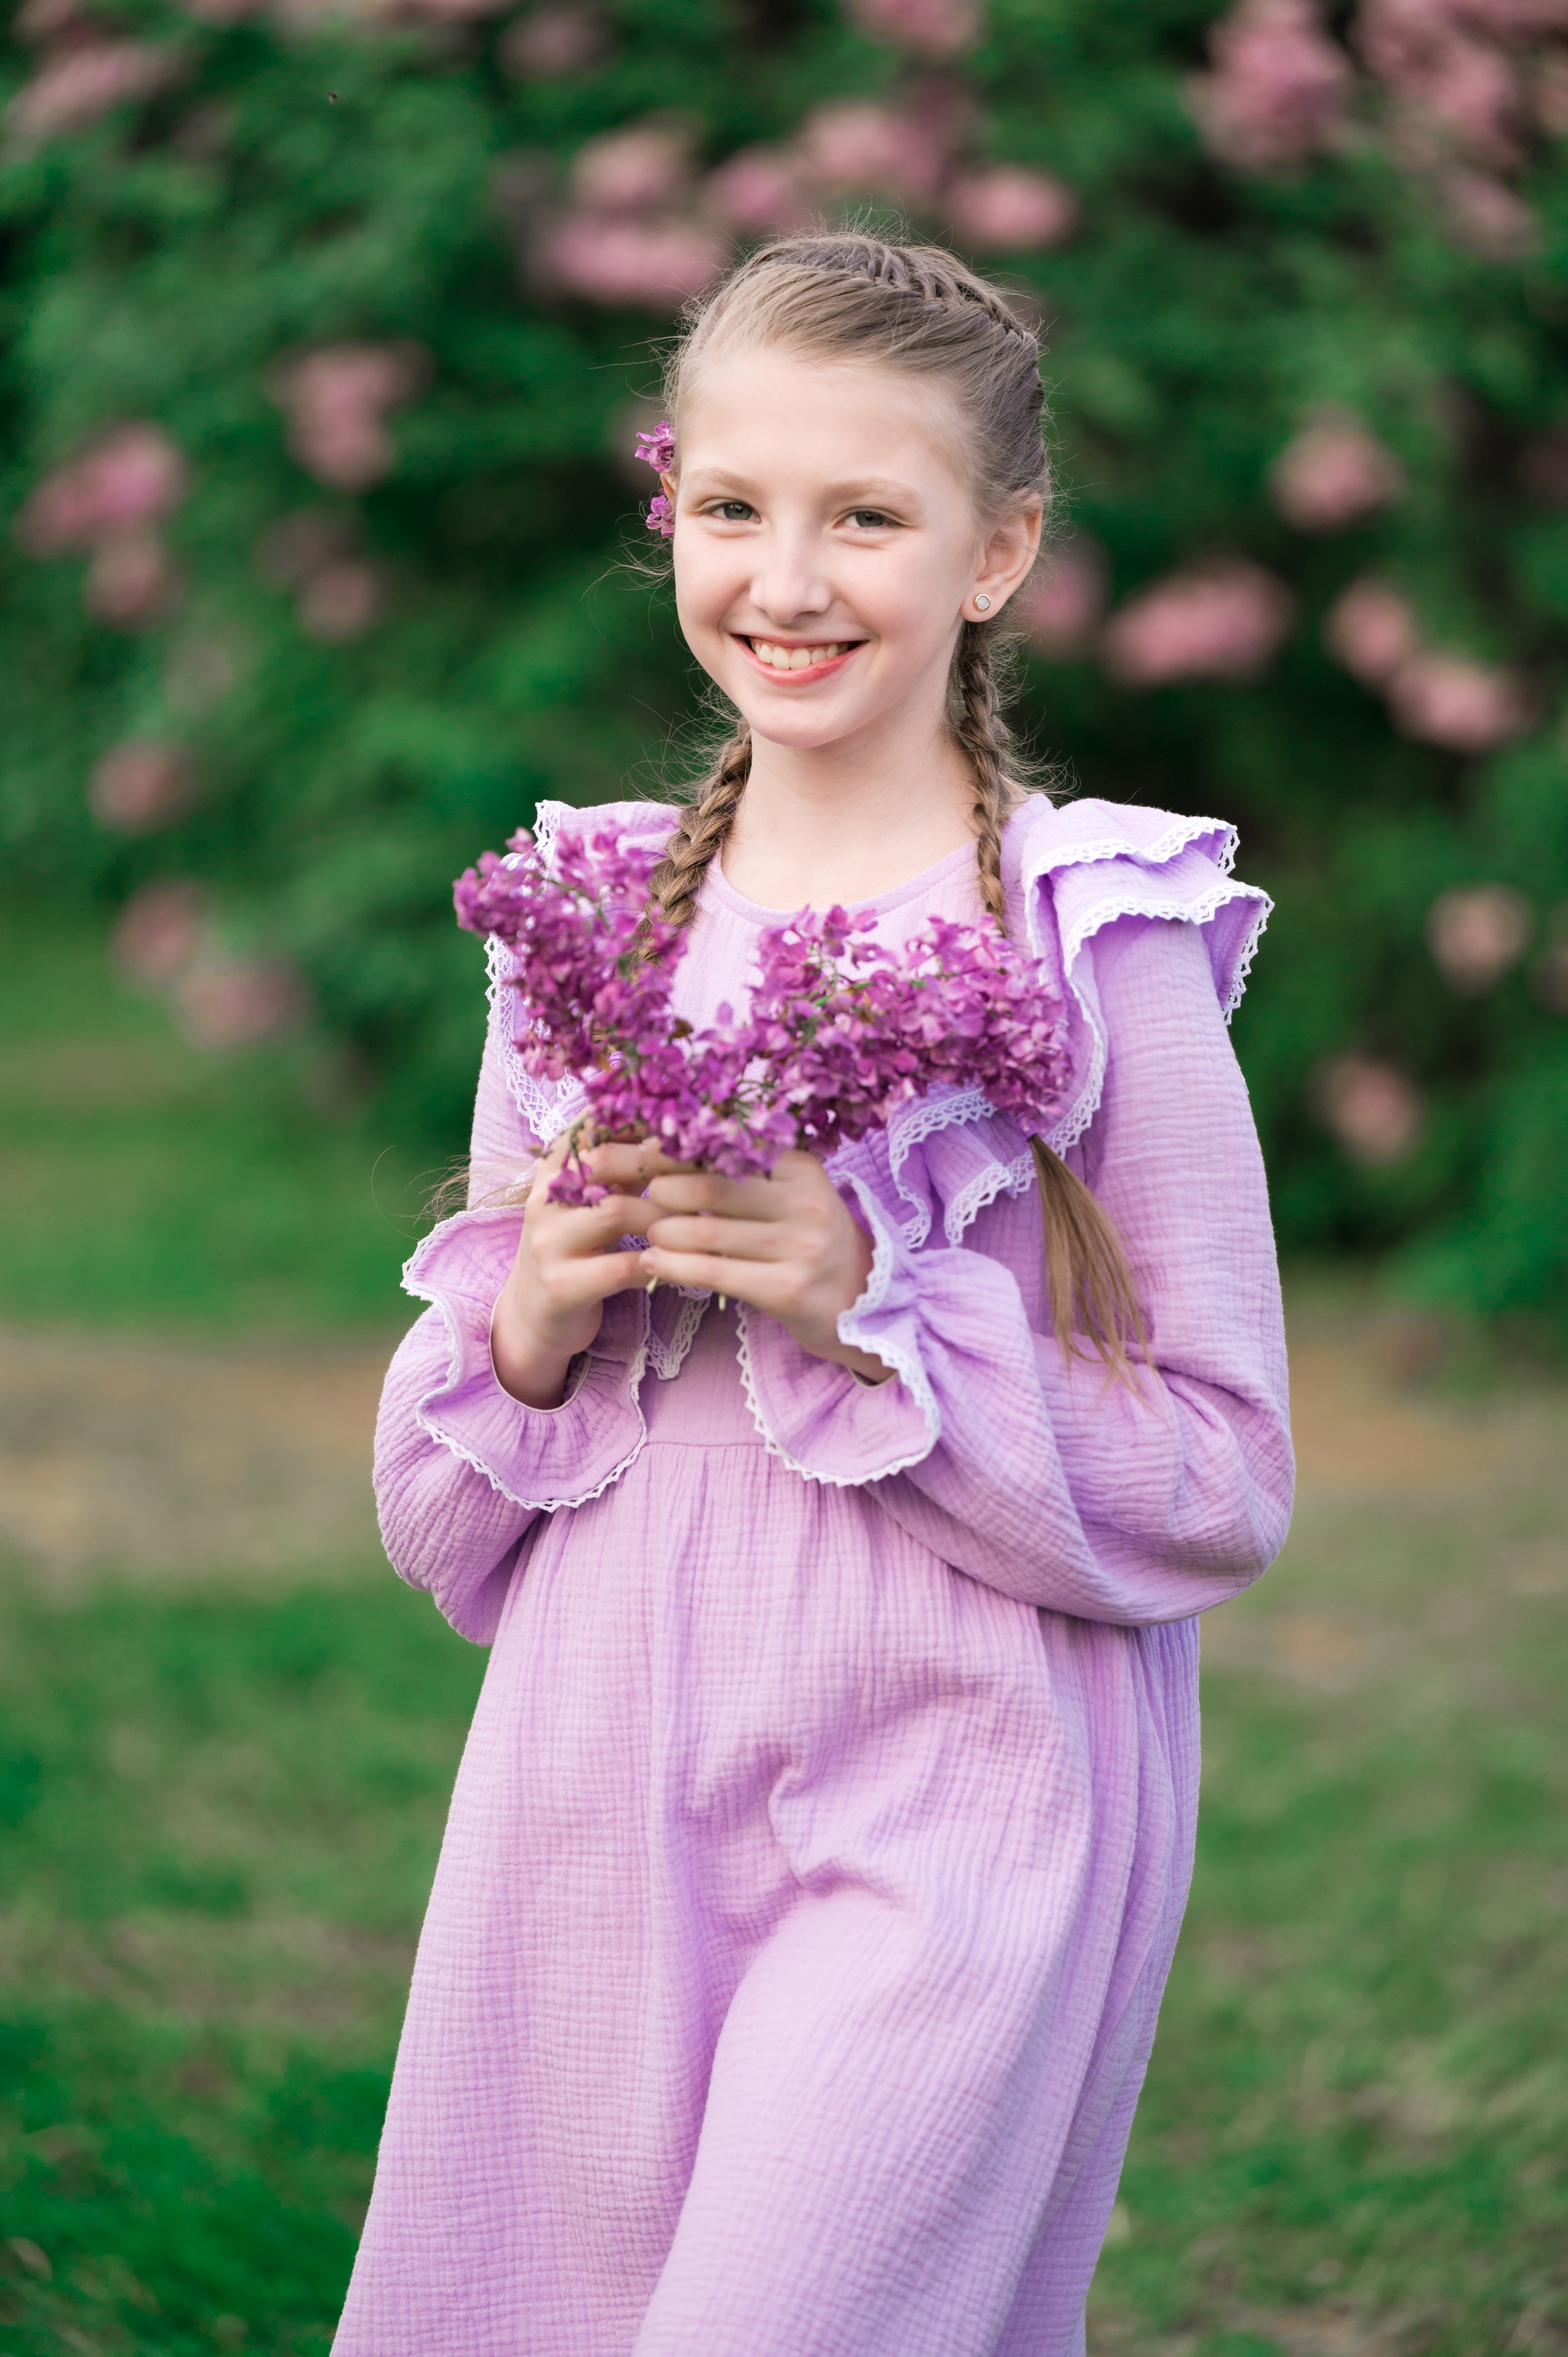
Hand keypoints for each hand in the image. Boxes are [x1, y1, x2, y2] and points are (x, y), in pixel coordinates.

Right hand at [491, 1136, 686, 1408]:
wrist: (531, 1317)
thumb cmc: (575, 1251)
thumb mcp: (588, 1202)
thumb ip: (620, 1169)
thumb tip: (674, 1129)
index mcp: (551, 1170)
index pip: (591, 1126)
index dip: (638, 1117)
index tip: (685, 1120)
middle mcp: (544, 1200)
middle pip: (604, 1160)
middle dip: (661, 1161)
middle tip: (709, 1166)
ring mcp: (548, 1243)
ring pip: (616, 1212)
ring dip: (668, 1214)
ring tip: (703, 1217)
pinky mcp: (561, 1286)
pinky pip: (623, 1267)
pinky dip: (662, 1262)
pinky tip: (686, 1262)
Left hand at [640, 1150, 889, 1383]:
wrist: (863, 1303)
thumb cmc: (808, 1243)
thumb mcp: (787, 1196)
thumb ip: (739, 1174)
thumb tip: (657, 1148)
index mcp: (801, 1168)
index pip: (724, 1149)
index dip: (670, 1149)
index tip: (632, 1149)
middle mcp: (806, 1202)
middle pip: (710, 1187)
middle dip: (656, 1186)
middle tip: (628, 1192)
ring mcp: (801, 1247)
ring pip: (707, 1233)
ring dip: (661, 1231)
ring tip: (645, 1232)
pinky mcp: (789, 1289)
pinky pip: (716, 1273)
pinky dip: (674, 1267)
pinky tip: (650, 1262)